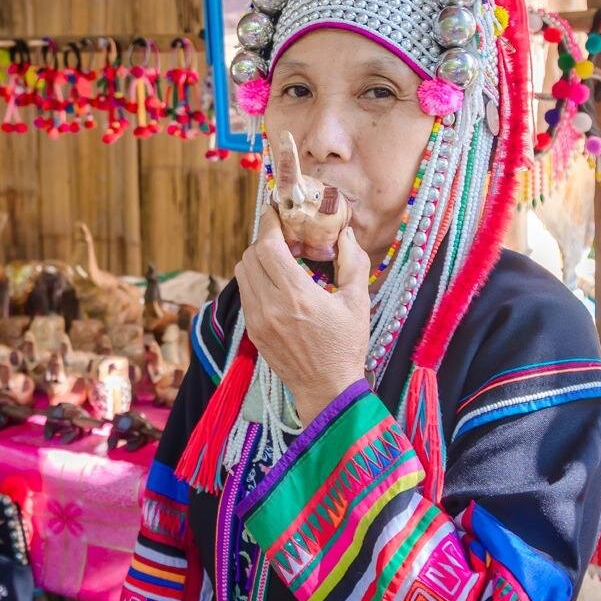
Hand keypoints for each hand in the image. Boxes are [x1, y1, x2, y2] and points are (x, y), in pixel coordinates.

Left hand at [235, 220, 369, 423]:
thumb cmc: (346, 346)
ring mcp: (258, 320)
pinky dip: (255, 279)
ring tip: (280, 259)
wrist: (327, 390)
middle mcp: (271, 306)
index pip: (268, 247)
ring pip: (242, 272)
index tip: (276, 211)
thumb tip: (345, 233)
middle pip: (250, 255)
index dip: (270, 223)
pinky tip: (277, 283)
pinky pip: (245, 292)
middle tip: (284, 237)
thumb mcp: (358, 302)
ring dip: (257, 259)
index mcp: (297, 296)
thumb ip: (352, 262)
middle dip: (265, 240)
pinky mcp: (253, 330)